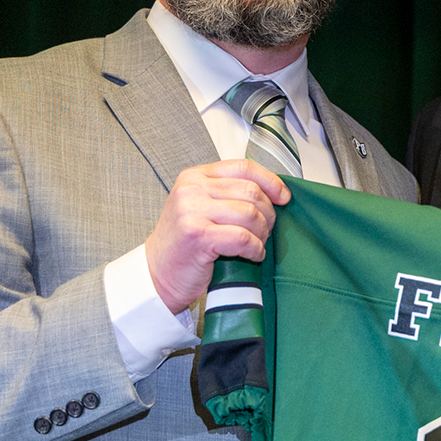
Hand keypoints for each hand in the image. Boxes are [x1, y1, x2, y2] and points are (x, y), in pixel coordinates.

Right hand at [144, 160, 289, 313]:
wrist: (157, 274)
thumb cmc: (184, 244)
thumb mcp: (200, 207)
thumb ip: (227, 194)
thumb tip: (273, 192)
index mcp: (194, 177)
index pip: (243, 167)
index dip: (270, 181)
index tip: (283, 197)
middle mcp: (191, 190)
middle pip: (251, 191)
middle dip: (268, 213)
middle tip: (266, 230)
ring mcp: (192, 212)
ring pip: (250, 214)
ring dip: (262, 233)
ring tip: (257, 244)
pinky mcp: (198, 236)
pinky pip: (243, 238)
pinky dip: (255, 248)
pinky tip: (252, 254)